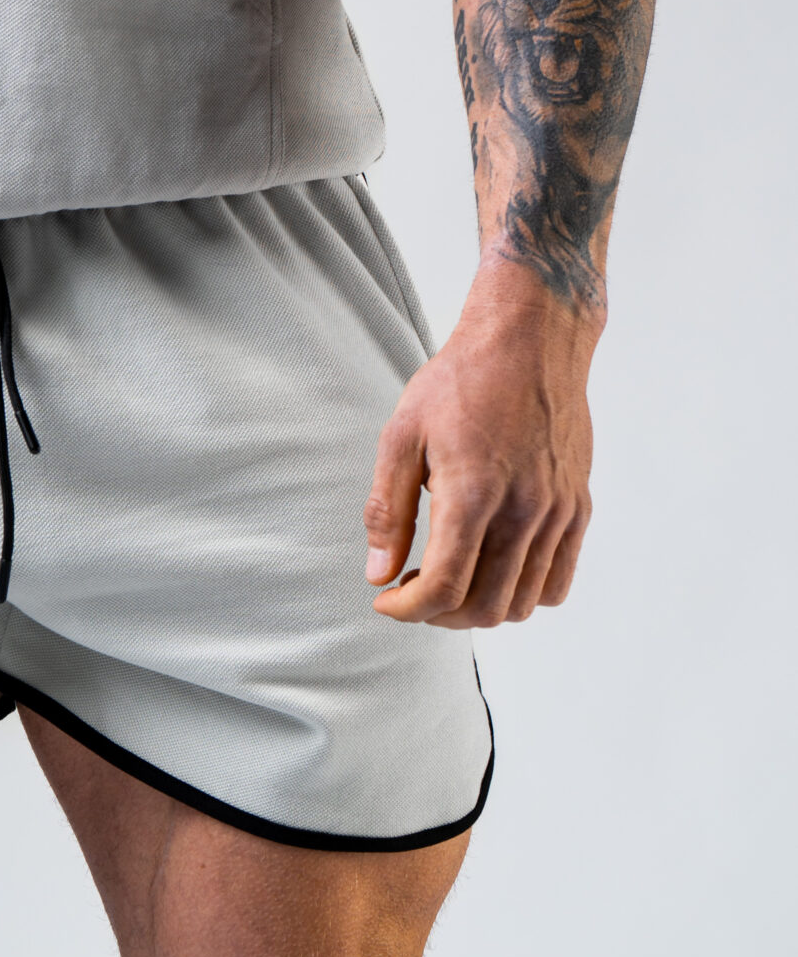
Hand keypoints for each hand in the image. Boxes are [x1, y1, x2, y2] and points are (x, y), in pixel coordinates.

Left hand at [363, 256, 599, 627]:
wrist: (528, 340)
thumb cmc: (459, 381)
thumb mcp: (403, 434)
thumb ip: (389, 510)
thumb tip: (379, 574)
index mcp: (473, 494)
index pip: (444, 588)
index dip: (408, 610)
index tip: (386, 601)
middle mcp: (523, 512)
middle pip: (485, 607)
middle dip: (440, 616)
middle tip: (414, 592)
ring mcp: (557, 513)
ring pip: (522, 603)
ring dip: (480, 609)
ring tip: (451, 581)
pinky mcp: (577, 507)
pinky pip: (558, 581)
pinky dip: (524, 594)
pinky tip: (495, 569)